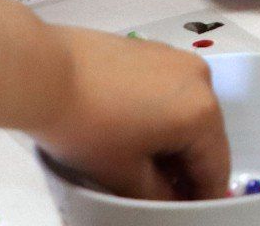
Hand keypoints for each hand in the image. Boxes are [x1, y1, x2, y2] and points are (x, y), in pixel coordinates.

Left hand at [32, 26, 229, 199]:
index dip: (203, 196)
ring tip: (141, 161)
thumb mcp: (124, 176)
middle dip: (186, 166)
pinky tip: (130, 128)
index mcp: (202, 112)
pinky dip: (159, 114)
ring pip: (185, 111)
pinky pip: (168, 90)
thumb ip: (160, 197)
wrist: (45, 72)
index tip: (188, 210)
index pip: (215, 166)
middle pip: (204, 135)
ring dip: (172, 140)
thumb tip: (173, 199)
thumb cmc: (88, 127)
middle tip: (163, 192)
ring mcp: (176, 59)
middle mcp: (200, 79)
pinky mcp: (152, 49)